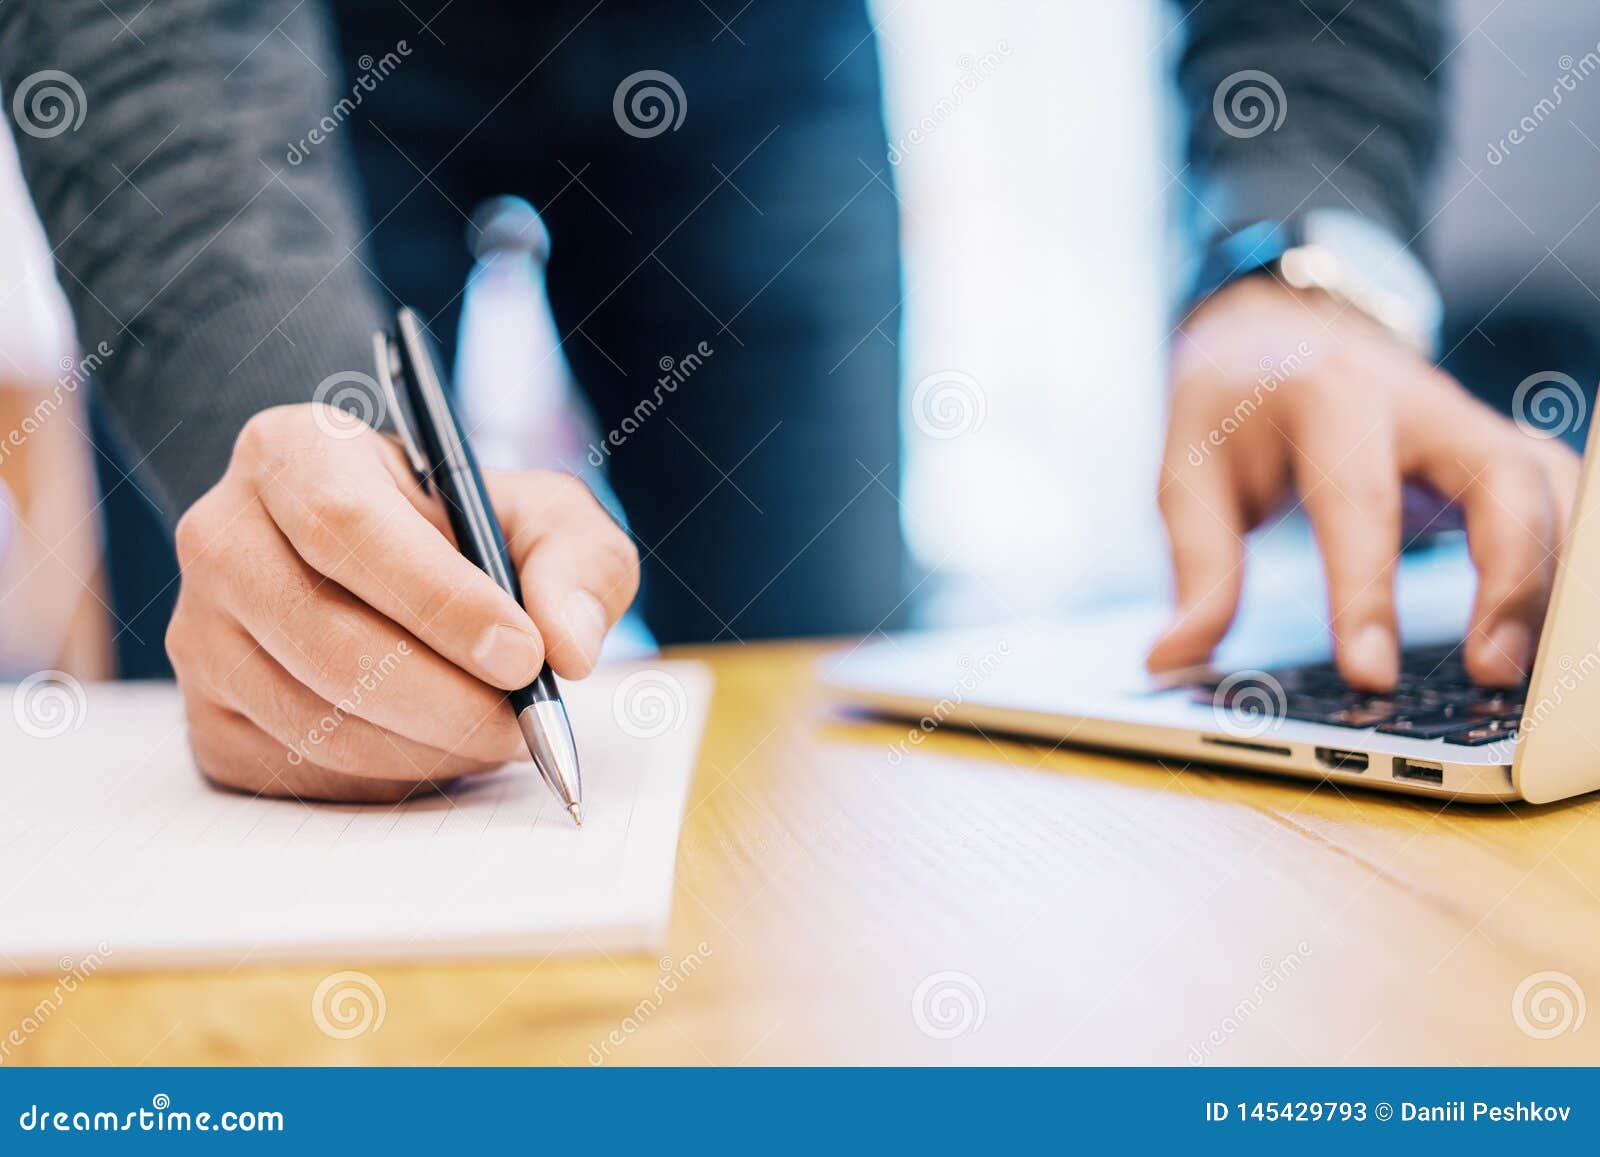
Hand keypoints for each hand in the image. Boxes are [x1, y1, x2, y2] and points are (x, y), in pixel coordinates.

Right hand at [166, 403, 638, 800]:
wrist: (396, 575)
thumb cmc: (467, 534)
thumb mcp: (542, 517)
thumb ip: (577, 562)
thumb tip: (568, 647)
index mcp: (292, 453)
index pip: (346, 527)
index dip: (439, 602)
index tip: (523, 656)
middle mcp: (222, 538)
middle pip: (327, 640)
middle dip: (446, 699)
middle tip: (525, 722)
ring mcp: (200, 635)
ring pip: (315, 721)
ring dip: (428, 747)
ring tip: (496, 731)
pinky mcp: (209, 720)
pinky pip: (301, 773)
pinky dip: (390, 779)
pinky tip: (438, 746)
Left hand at [1148, 277, 1580, 690]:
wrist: (1279, 324)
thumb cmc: (1234, 404)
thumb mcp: (1188, 470)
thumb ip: (1195, 566)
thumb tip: (1171, 657)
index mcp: (1328, 398)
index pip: (1358, 503)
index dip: (1367, 595)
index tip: (1369, 676)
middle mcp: (1416, 402)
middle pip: (1496, 478)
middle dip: (1508, 578)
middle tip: (1487, 674)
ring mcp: (1466, 421)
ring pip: (1545, 484)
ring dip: (1550, 574)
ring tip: (1519, 667)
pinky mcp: (1493, 446)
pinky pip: (1555, 492)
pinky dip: (1566, 553)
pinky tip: (1549, 623)